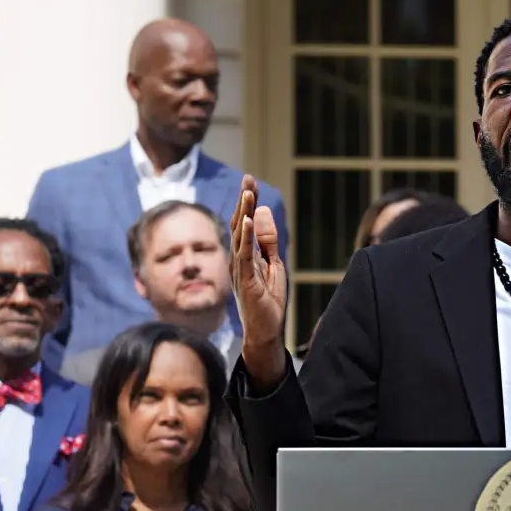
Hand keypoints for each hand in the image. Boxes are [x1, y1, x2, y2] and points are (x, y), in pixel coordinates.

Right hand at [230, 175, 287, 371]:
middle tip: (248, 179)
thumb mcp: (273, 265)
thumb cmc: (268, 301)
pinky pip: (244, 255)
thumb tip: (261, 212)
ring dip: (243, 213)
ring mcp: (239, 269)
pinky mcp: (245, 280)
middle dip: (243, 201)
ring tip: (247, 193)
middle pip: (238, 224)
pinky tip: (246, 221)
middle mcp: (238, 259)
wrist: (266, 331)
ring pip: (239, 236)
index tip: (250, 181)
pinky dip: (245, 237)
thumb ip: (268, 241)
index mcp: (245, 255)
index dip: (247, 202)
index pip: (244, 222)